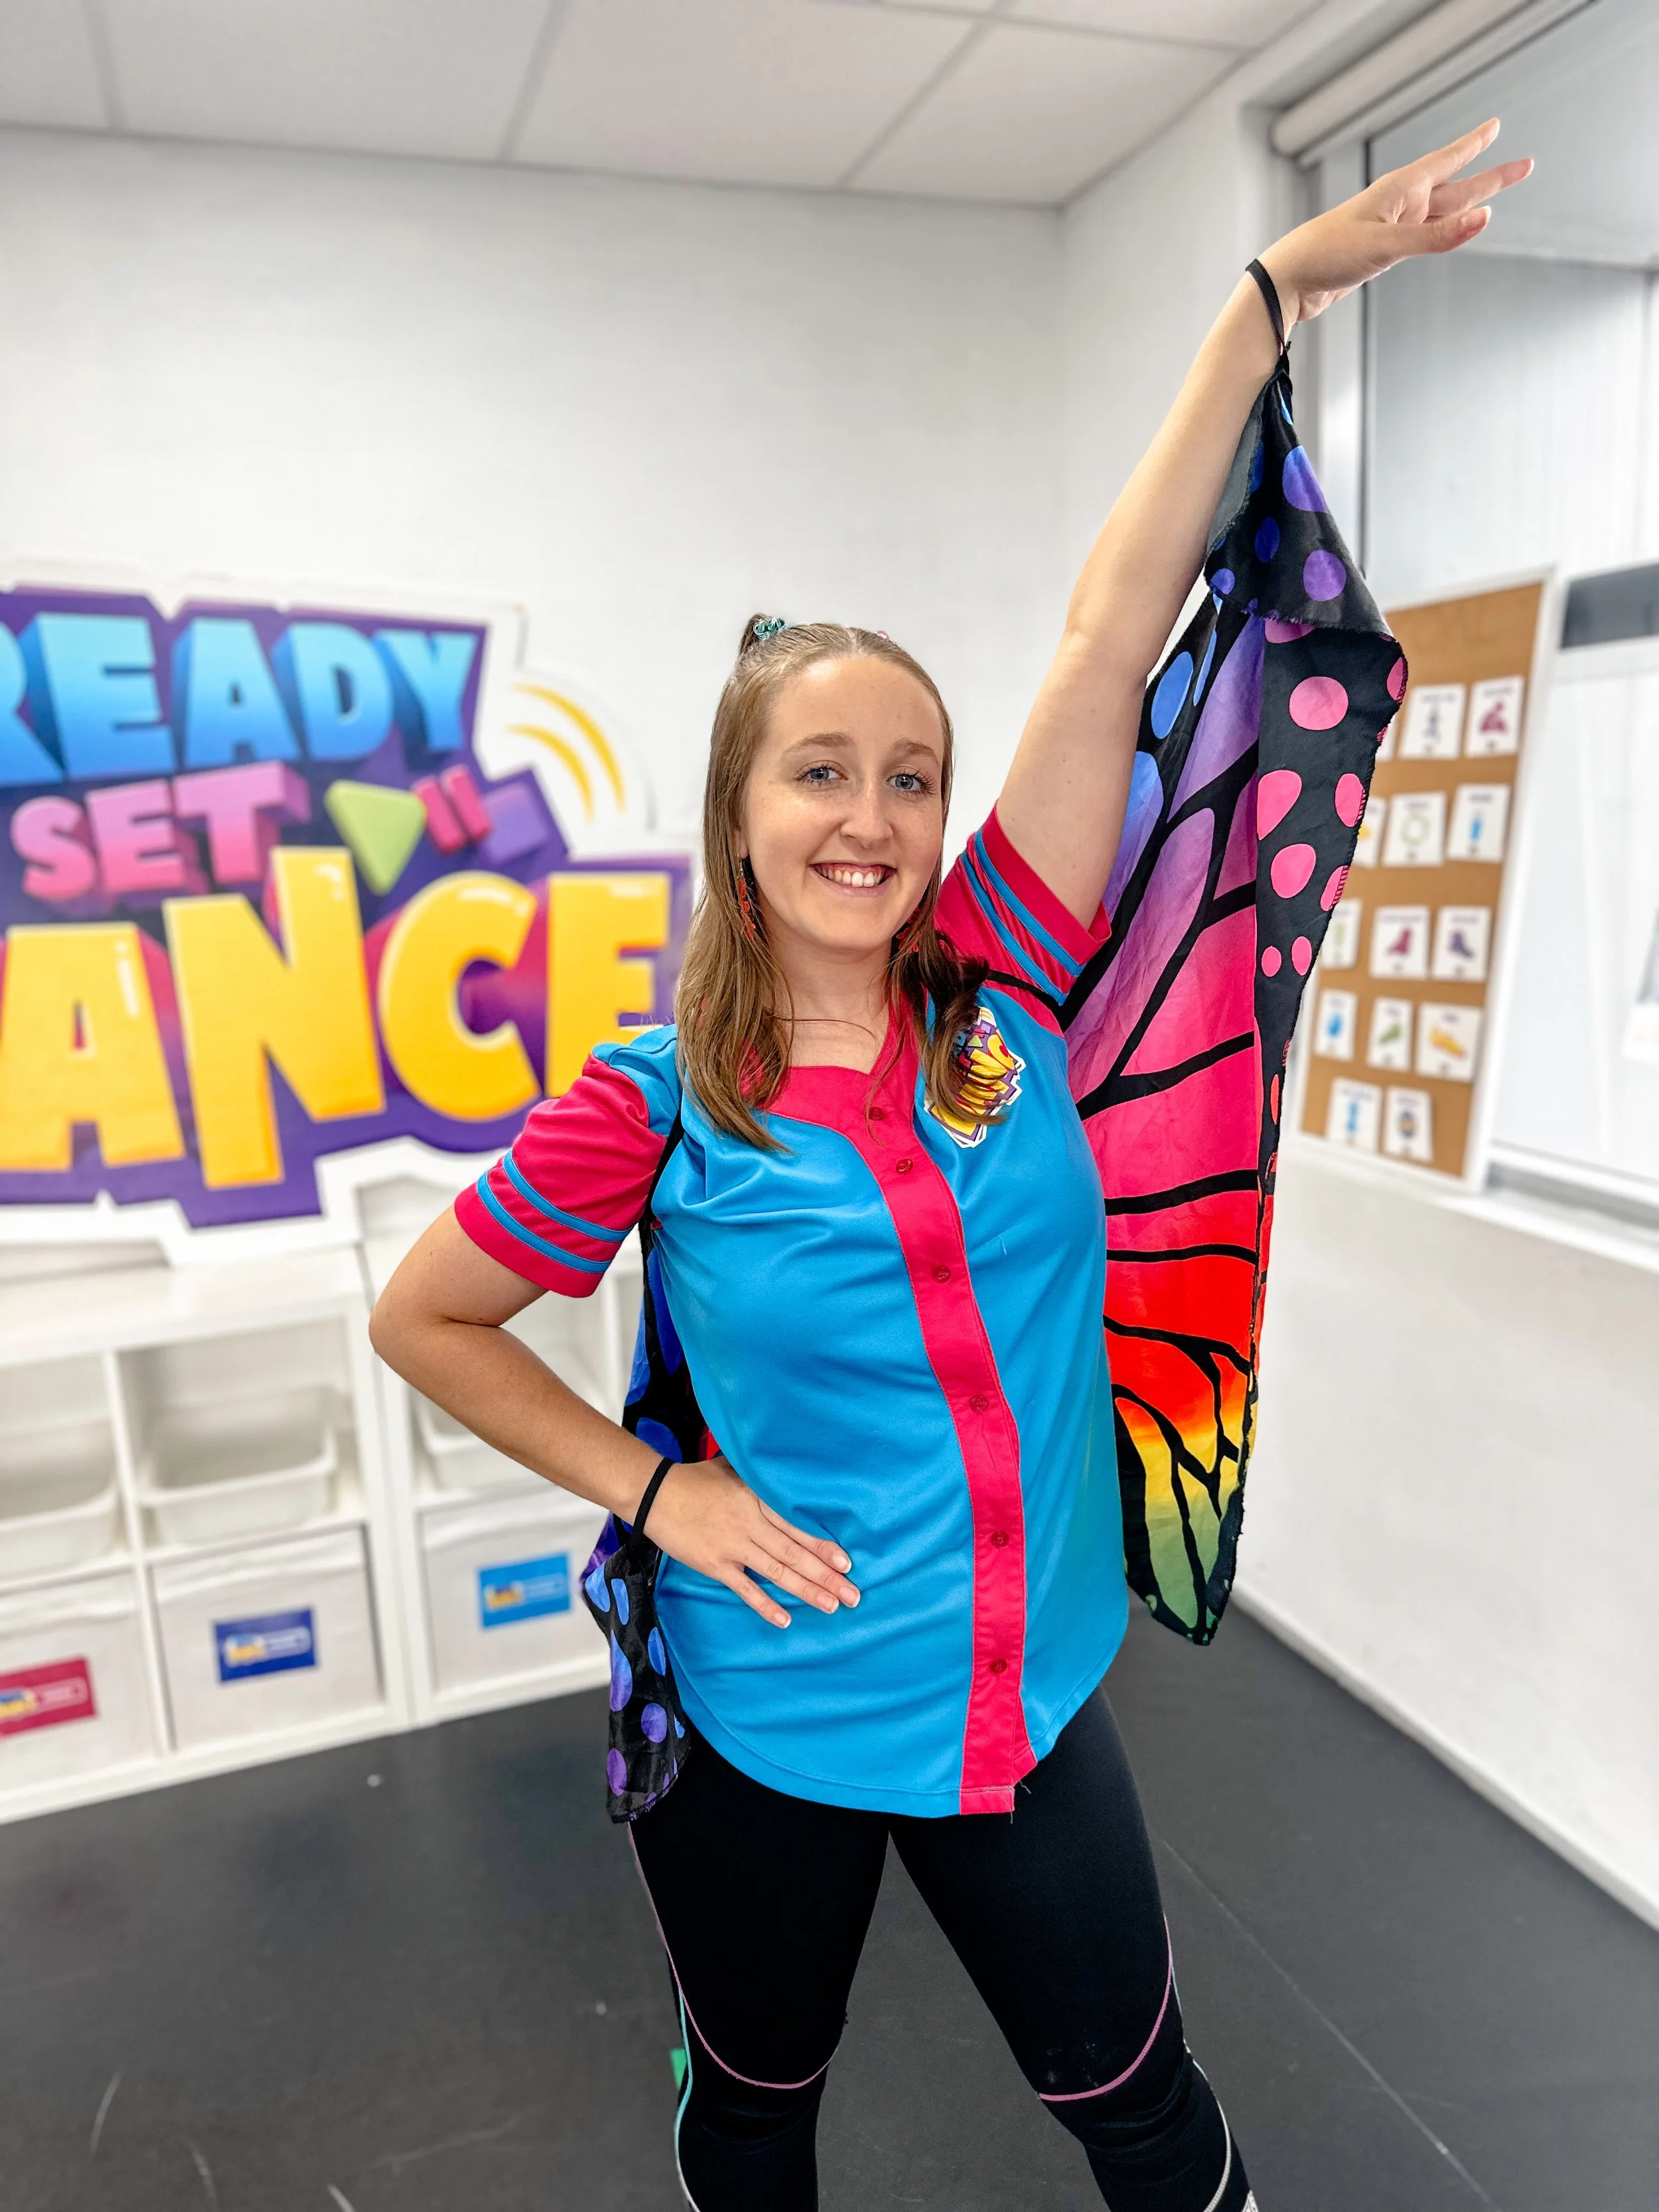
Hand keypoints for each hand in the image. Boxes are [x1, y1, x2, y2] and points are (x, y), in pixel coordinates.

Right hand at [646, 1457, 860, 1629]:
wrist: (655, 1494)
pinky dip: (765, 1605)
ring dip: (806, 1590)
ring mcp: (733, 1546)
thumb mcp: (734, 1469)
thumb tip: (789, 1477)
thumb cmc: (696, 1479)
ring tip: (831, 1606)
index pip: (798, 1527)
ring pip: (777, 1572)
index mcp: (758, 1499)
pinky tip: (785, 1619)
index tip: (846, 1562)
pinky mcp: (715, 1565)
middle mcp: (750, 1524)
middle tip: (852, 1594)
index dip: (823, 1546)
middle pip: (795, 1553)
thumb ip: (762, 1479)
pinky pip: (745, 1589)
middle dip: (826, 1575)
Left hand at [1259, 120, 1531, 328]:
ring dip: (1471, 205)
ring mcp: (1393, 227)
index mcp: (1400, 190)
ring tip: (1495, 196)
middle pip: (1456, 187)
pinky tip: (1453, 231)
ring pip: (1443, 213)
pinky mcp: (1383, 251)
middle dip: (1490, 177)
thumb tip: (1485, 220)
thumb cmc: (1328, 253)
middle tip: (1524, 166)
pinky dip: (1445, 233)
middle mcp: (1400, 204)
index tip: (1495, 126)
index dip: (1473, 145)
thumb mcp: (1388, 244)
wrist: (1290, 282)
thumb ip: (1437, 236)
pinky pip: (1425, 237)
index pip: (1447, 161)